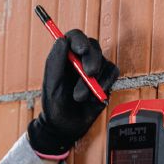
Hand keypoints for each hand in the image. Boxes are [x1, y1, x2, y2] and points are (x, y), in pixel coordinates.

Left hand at [27, 29, 119, 155]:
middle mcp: (81, 59)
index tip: (81, 50)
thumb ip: (55, 62)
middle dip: (92, 59)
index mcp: (66, 55)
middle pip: (93, 46)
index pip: (75, 37)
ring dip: (93, 81)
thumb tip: (62, 40)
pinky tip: (94, 97)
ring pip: (104, 62)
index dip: (79, 40)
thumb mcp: (51, 84)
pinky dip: (105, 84)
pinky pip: (113, 73)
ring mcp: (95, 69)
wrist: (65, 126)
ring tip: (79, 97)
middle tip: (89, 73)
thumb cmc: (54, 104)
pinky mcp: (106, 80)